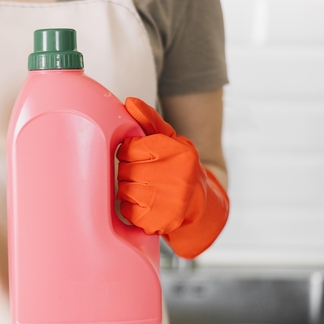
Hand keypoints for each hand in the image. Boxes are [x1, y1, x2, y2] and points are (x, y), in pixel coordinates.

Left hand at [116, 98, 228, 258]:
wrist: (199, 203)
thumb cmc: (178, 166)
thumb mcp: (170, 139)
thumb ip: (149, 120)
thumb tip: (130, 101)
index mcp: (179, 152)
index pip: (129, 148)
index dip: (128, 152)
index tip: (138, 156)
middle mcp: (178, 177)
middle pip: (125, 170)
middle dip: (128, 171)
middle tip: (142, 174)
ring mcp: (169, 202)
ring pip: (124, 190)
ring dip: (128, 188)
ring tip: (145, 188)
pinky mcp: (159, 222)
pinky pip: (126, 210)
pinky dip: (130, 207)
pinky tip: (145, 203)